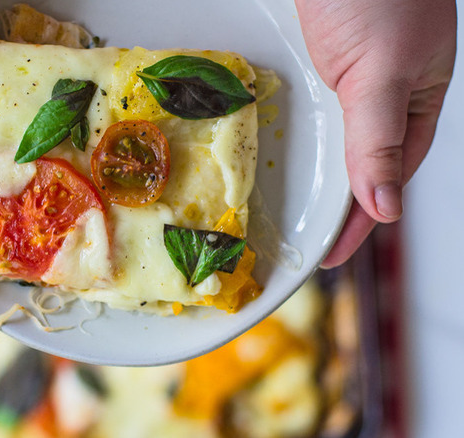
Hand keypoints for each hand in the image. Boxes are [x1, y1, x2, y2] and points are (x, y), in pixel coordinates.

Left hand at [295, 0, 455, 266]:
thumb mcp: (383, 75)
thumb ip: (381, 141)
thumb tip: (387, 209)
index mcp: (417, 100)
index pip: (389, 176)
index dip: (362, 219)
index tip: (332, 255)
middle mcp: (383, 90)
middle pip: (356, 161)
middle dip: (333, 201)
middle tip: (300, 239)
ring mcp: (347, 70)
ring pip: (328, 134)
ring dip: (309, 167)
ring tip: (282, 204)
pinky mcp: (315, 51)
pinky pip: (303, 103)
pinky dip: (290, 128)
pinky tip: (274, 143)